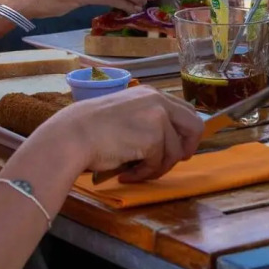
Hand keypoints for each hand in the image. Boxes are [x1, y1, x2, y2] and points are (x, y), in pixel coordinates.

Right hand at [44, 87, 202, 181]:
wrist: (74, 135)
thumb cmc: (92, 128)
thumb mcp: (127, 114)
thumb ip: (149, 120)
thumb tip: (172, 142)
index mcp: (152, 94)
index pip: (186, 111)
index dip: (186, 134)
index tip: (179, 149)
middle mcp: (158, 101)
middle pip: (194, 127)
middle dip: (186, 149)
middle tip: (173, 162)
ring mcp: (157, 118)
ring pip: (174, 153)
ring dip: (156, 168)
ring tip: (134, 171)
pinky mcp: (153, 138)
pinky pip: (157, 165)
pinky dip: (143, 174)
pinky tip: (126, 174)